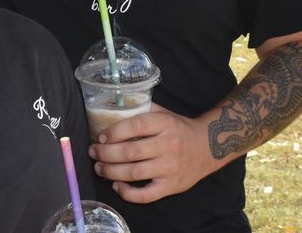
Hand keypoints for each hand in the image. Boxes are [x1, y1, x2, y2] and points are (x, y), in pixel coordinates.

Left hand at [88, 104, 218, 203]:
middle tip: (93, 152)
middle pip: (130, 152)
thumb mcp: (164, 113)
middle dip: (106, 153)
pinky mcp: (171, 186)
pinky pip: (146, 195)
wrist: (208, 148)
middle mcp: (168, 146)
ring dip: (110, 172)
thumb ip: (142, 109)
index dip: (114, 132)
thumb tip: (112, 107)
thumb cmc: (179, 129)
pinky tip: (117, 186)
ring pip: (134, 173)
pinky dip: (128, 193)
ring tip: (99, 167)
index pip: (136, 125)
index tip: (101, 136)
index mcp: (166, 124)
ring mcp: (170, 168)